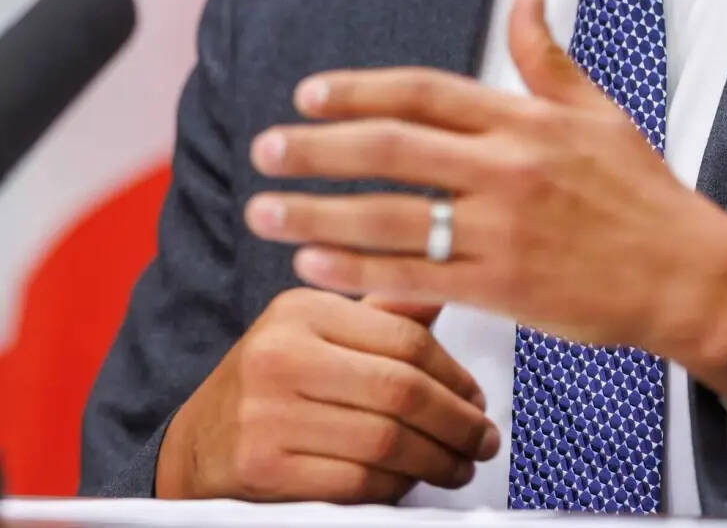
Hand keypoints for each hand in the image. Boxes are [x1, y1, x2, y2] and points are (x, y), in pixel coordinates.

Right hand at [154, 287, 499, 501]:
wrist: (194, 446)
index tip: (477, 396)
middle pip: (400, 391)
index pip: (403, 336)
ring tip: (457, 466)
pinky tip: (410, 485)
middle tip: (482, 439)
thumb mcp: (313, 333)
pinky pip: (355, 483)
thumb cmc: (268, 385)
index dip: (453, 373)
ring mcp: (269, 413)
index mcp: (301, 309)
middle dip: (455, 422)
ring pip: (385, 441)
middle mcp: (283, 354)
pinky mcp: (263, 468)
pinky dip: (395, 489)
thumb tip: (441, 288)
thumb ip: (378, 316)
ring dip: (435, 461)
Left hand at [245, 0, 726, 400]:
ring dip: (318, 212)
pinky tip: (314, 266)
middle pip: (392, 148)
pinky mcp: (504, 287)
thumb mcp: (597, 108)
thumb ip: (546, 54)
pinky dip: (359, 271)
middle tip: (263, 150)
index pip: (423, 92)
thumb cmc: (642, 189)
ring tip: (263, 210)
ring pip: (390, 216)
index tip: (307, 95)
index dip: (358, 90)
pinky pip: (416, 277)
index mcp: (522, 118)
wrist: (688, 272)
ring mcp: (503, 229)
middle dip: (318, 148)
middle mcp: (506, 166)